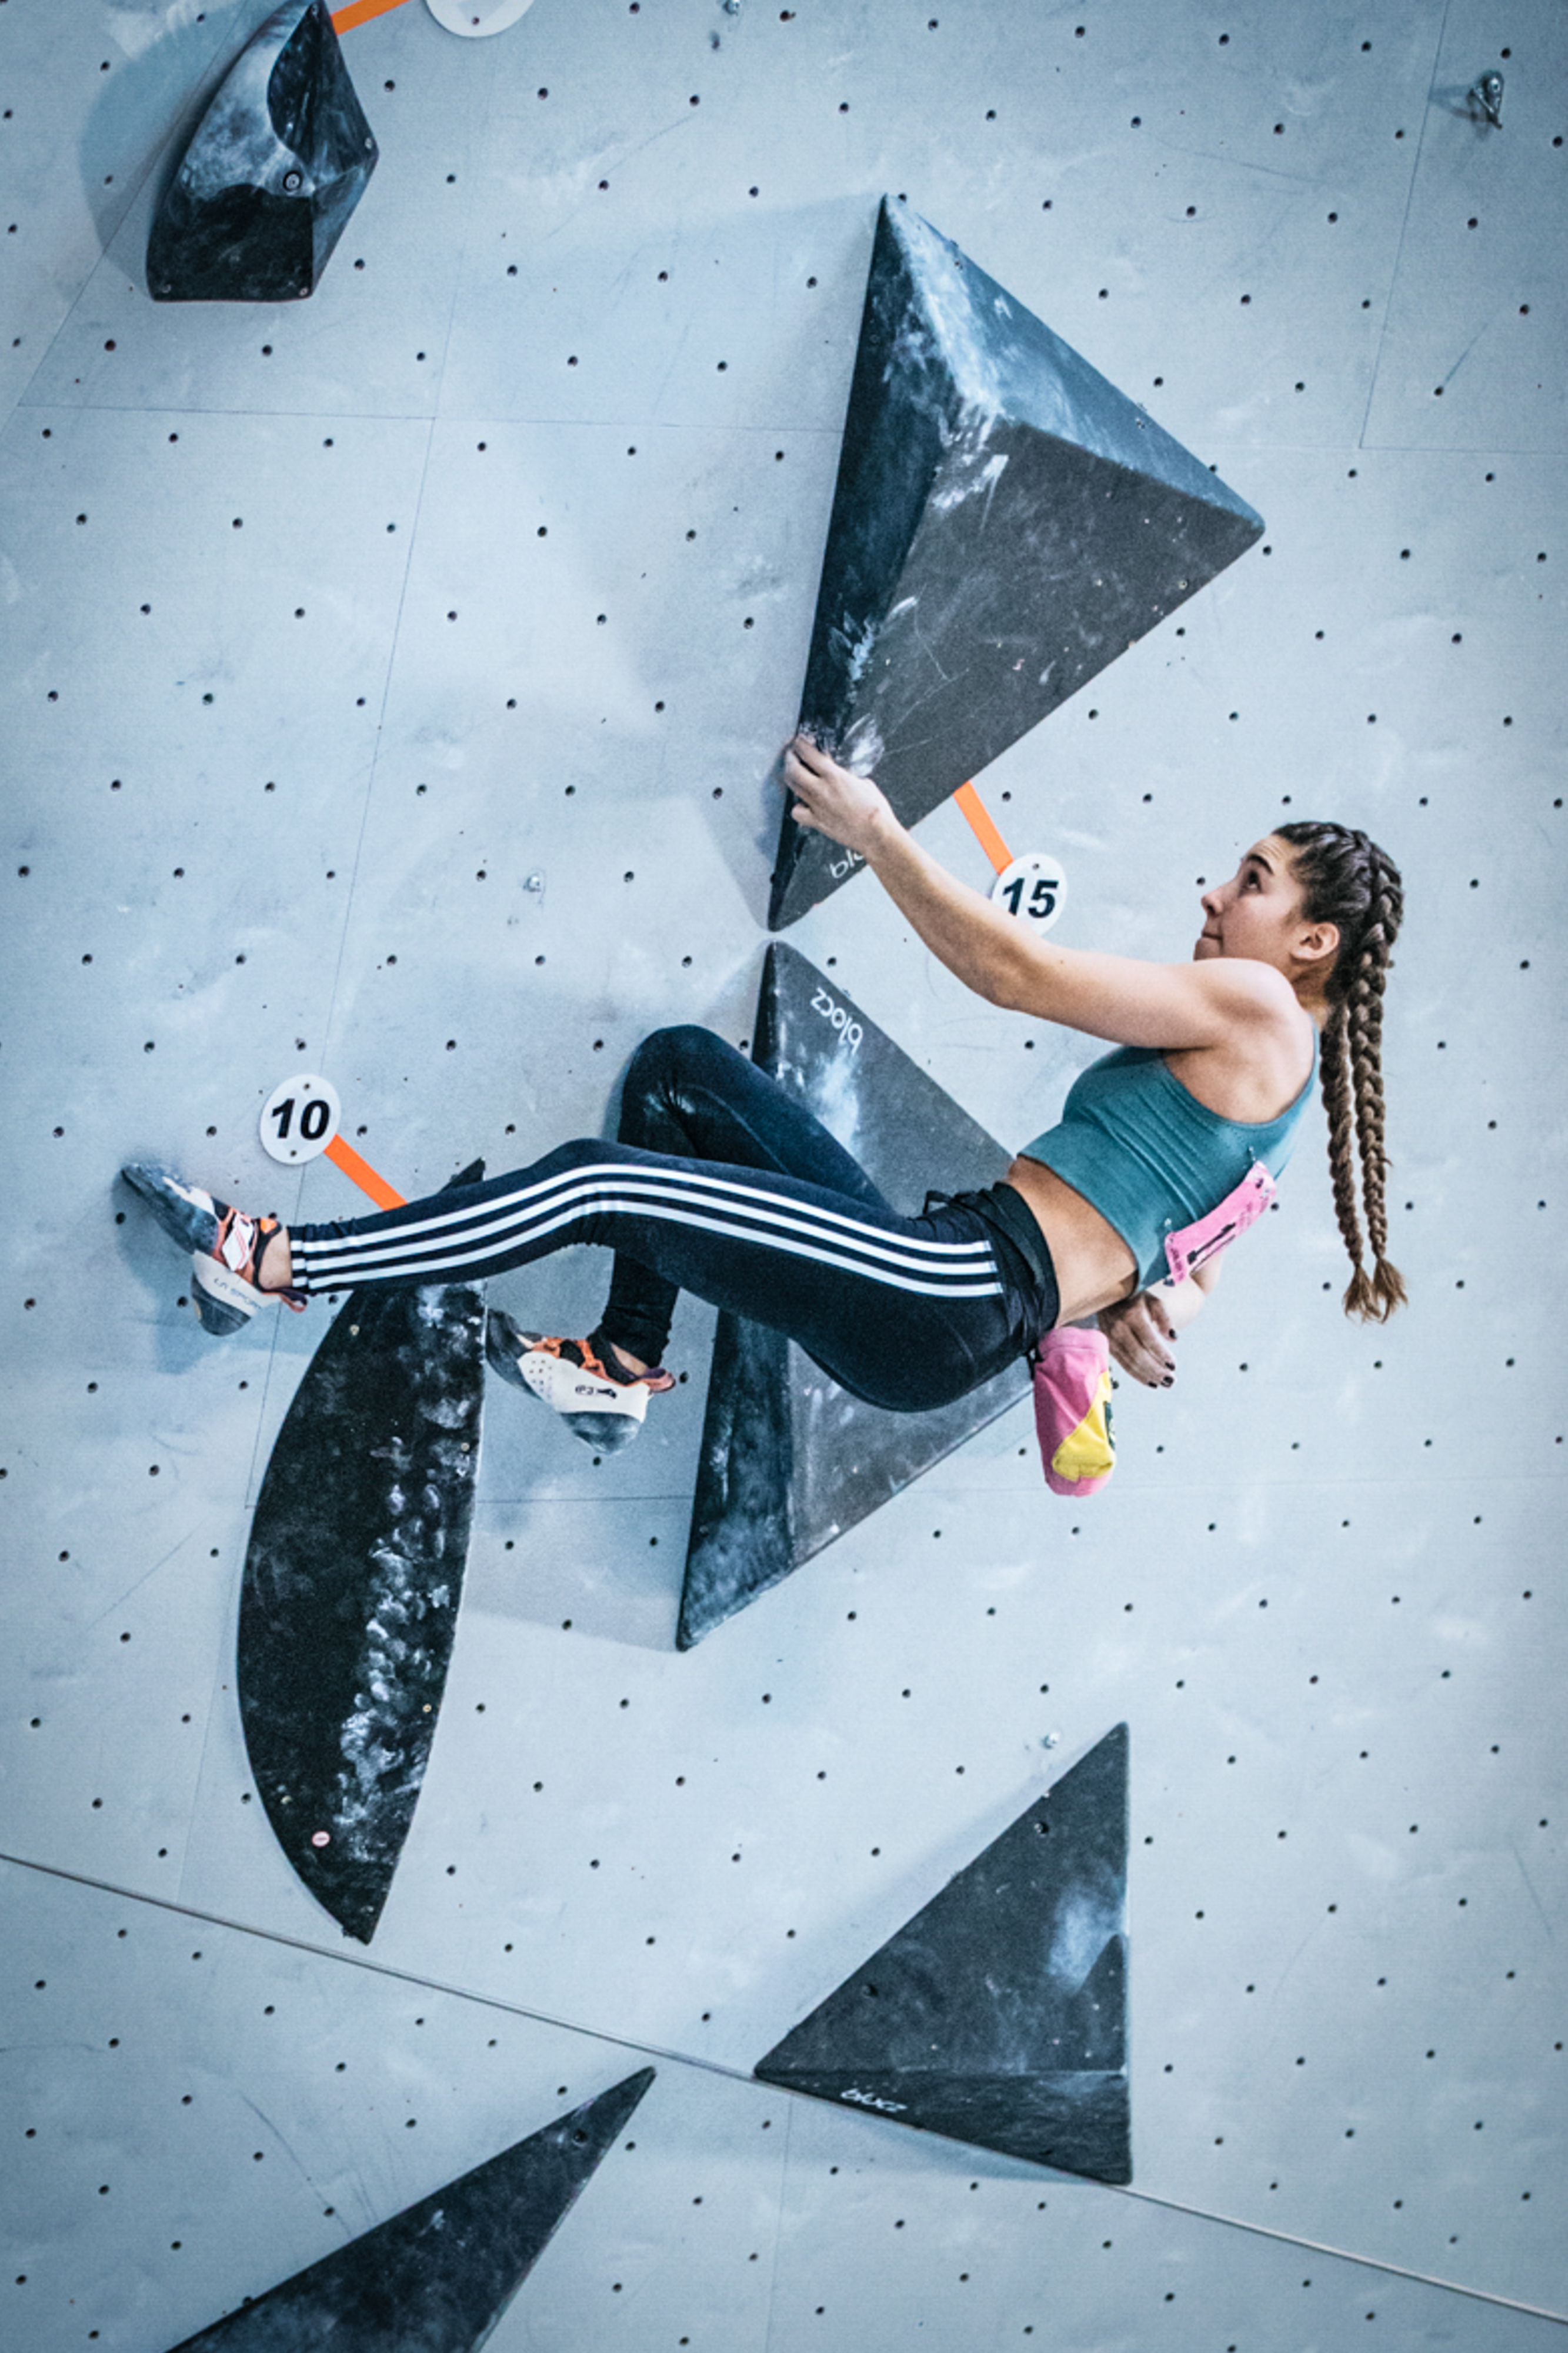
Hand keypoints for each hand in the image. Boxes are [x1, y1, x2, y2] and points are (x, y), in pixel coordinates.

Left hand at [780, 733, 895, 858]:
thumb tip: (839, 772)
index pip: (809, 754)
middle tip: (791, 755)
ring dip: (791, 777)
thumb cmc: (875, 809)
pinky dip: (797, 806)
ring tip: (794, 773)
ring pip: (793, 787)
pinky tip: (803, 803)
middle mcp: (822, 790)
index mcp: (835, 776)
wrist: (876, 833)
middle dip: (790, 758)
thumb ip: (845, 775)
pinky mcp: (816, 822)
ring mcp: (817, 806)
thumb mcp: (863, 781)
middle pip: (794, 769)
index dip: (801, 745)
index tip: (799, 742)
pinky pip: (797, 812)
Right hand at [1099, 1290, 1177, 1387]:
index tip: (1174, 1366)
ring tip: (1164, 1383)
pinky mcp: (1108, 1345)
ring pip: (1130, 1362)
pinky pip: (1123, 1364)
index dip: (1161, 1355)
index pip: (1149, 1340)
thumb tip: (1173, 1338)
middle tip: (1171, 1380)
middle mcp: (1119, 1327)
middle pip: (1139, 1355)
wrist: (1110, 1295)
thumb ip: (1165, 1318)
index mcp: (1132, 1315)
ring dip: (1148, 1376)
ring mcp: (1111, 1337)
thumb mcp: (1154, 1302)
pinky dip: (1137, 1375)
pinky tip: (1150, 1381)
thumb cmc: (1137, 1299)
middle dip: (1156, 1370)